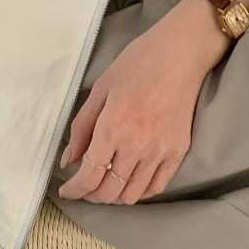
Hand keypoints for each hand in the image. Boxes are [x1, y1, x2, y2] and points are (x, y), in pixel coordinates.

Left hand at [56, 0, 230, 204]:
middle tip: (84, 186)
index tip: (67, 190)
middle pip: (109, 191)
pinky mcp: (178, 151)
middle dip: (91, 194)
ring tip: (106, 183)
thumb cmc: (137, 63)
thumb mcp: (100, 89)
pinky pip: (157, 186)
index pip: (89, 176)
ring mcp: (160, 151)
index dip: (74, 190)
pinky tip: (130, 182)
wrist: (181, 53)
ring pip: (132, 194)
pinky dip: (140, 191)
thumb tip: (69, 160)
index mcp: (112, 128)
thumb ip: (82, 128)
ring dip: (114, 195)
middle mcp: (136, 146)